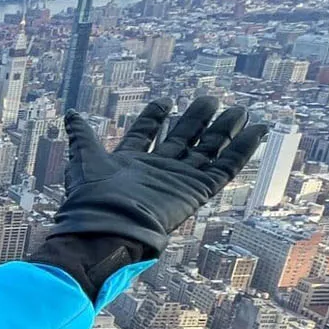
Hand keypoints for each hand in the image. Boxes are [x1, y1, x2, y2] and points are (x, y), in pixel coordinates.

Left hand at [52, 95, 266, 257]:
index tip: (165, 101)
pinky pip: (226, 167)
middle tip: (210, 99)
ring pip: (207, 150)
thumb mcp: (84, 160)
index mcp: (129, 164)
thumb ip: (81, 137)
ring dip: (223, 130)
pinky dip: (243, 149)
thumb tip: (70, 115)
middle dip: (195, 120)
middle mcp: (156, 171)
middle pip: (182, 140)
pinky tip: (258, 129)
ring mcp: (179, 180)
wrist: (106, 228)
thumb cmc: (92, 198)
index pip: (145, 135)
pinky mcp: (198, 190)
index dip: (154, 118)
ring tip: (238, 110)